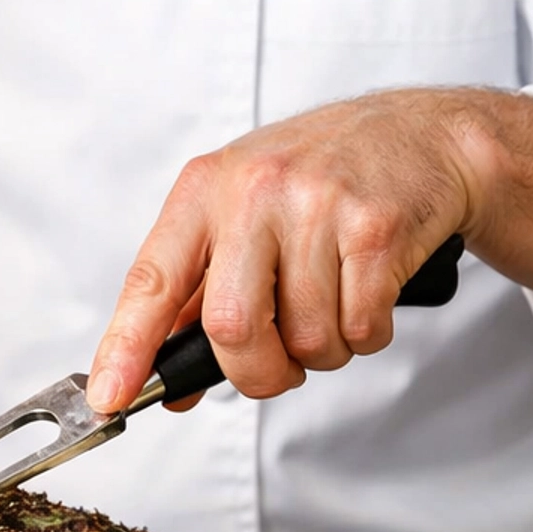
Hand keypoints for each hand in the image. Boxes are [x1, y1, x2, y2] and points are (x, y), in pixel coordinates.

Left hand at [86, 90, 480, 413]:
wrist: (423, 135)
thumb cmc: (323, 179)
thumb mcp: (244, 212)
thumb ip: (201, 294)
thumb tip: (171, 383)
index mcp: (206, 189)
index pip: (152, 281)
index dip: (127, 347)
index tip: (109, 397)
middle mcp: (254, 191)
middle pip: (231, 327)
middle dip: (258, 372)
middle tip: (278, 368)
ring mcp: (316, 206)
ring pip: (305, 339)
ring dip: (322, 351)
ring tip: (334, 305)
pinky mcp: (375, 227)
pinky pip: (360, 328)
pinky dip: (365, 335)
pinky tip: (369, 292)